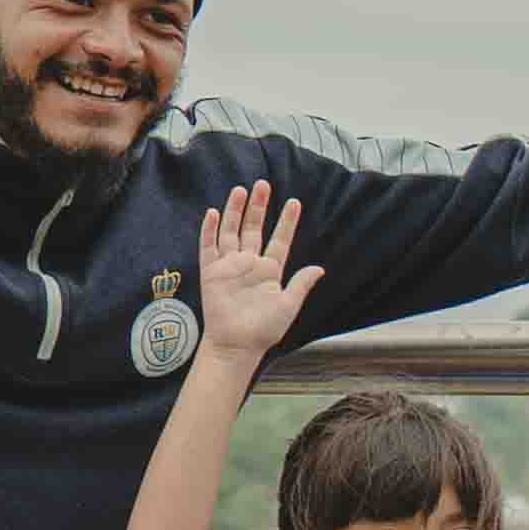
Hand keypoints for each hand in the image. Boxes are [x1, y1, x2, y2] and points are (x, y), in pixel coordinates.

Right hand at [191, 186, 323, 367]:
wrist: (237, 344)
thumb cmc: (264, 329)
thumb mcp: (288, 305)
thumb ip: (301, 284)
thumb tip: (320, 269)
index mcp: (270, 270)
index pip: (280, 240)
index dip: (287, 222)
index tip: (294, 202)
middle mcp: (250, 263)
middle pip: (254, 228)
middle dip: (259, 207)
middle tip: (264, 184)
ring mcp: (229, 266)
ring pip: (232, 231)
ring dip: (235, 211)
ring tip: (242, 190)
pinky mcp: (211, 272)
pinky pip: (208, 246)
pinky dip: (209, 230)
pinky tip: (212, 213)